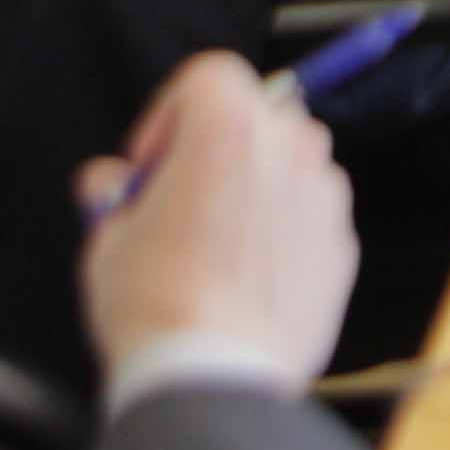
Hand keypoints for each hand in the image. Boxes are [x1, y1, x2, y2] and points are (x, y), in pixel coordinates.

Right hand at [77, 53, 358, 378]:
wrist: (216, 373)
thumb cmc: (158, 302)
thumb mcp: (107, 235)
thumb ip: (113, 193)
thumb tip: (109, 184)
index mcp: (229, 125)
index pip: (206, 76)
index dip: (168, 114)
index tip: (148, 164)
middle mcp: (290, 147)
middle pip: (254, 117)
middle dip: (214, 148)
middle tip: (175, 201)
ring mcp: (324, 196)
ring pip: (287, 167)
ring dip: (252, 188)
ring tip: (208, 246)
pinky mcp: (342, 245)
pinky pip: (307, 218)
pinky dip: (280, 233)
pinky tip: (240, 278)